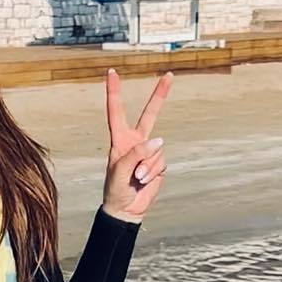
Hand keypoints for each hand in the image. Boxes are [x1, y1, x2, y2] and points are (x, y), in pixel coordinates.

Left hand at [101, 68, 171, 221]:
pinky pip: (161, 162)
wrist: (126, 209)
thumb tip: (159, 141)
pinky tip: (144, 181)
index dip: (114, 92)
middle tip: (169, 75)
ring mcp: (149, 152)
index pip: (116, 111)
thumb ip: (137, 153)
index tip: (111, 72)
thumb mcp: (119, 171)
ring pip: (157, 149)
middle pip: (150, 114)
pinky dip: (153, 173)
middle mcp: (136, 141)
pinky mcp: (159, 164)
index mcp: (120, 139)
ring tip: (136, 178)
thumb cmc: (116, 189)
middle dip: (160, 95)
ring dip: (147, 167)